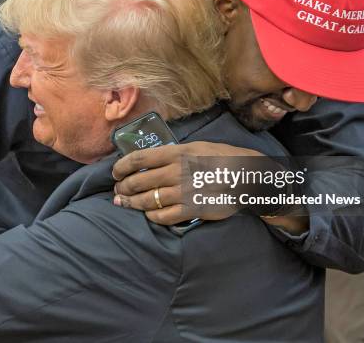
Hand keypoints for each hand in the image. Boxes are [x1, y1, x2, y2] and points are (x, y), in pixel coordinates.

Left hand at [112, 141, 261, 224]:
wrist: (247, 177)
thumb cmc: (222, 158)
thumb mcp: (196, 147)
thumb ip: (173, 154)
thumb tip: (149, 160)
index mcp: (176, 153)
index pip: (138, 159)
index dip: (121, 167)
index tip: (115, 173)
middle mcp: (176, 172)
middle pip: (138, 182)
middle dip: (123, 188)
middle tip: (118, 191)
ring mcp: (183, 192)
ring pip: (147, 201)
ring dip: (132, 203)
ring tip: (124, 203)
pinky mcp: (191, 210)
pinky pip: (163, 217)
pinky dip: (151, 216)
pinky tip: (148, 214)